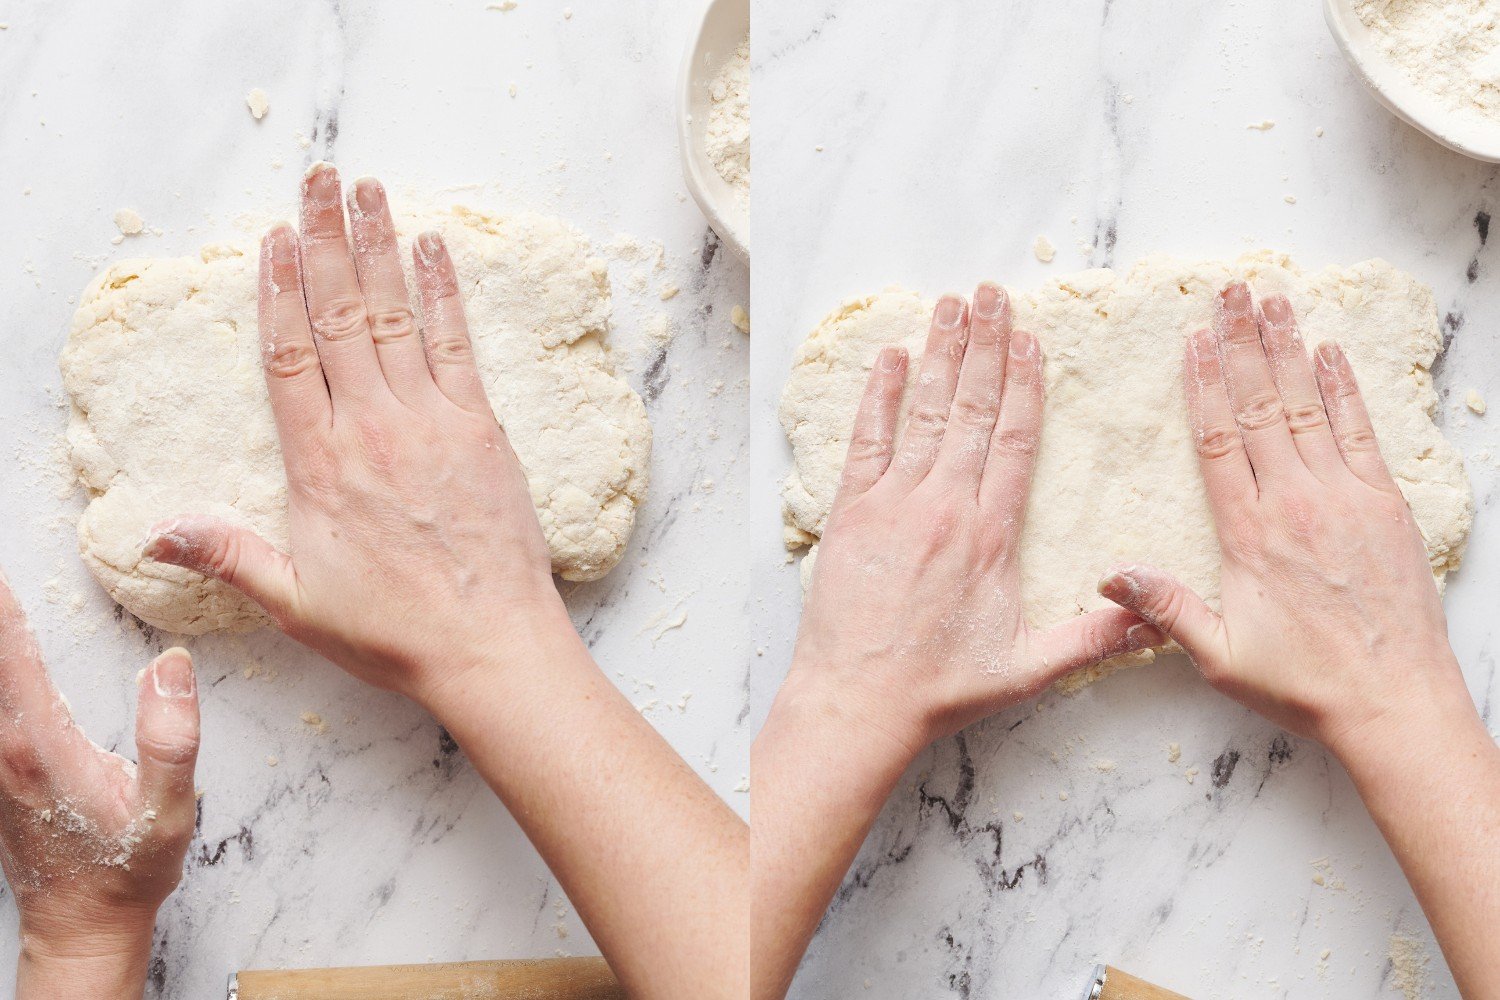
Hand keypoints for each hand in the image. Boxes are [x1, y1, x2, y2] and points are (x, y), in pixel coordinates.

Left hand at [0, 573, 198, 999]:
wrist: (81, 924)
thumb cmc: (126, 869)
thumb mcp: (167, 812)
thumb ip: (171, 737)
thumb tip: (171, 663)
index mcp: (38, 743)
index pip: (10, 651)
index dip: (2, 604)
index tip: (2, 568)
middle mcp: (0, 746)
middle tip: (0, 574)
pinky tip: (2, 651)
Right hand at [144, 164, 565, 701]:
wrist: (489, 645)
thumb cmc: (394, 631)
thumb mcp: (295, 600)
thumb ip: (227, 554)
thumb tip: (154, 532)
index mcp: (321, 464)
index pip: (288, 358)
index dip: (277, 292)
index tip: (270, 240)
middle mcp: (374, 428)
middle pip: (340, 317)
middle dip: (326, 241)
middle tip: (318, 180)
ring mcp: (432, 422)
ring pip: (396, 317)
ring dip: (380, 248)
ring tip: (367, 191)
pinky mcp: (482, 429)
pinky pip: (457, 346)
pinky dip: (444, 294)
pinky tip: (433, 248)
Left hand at [788, 283, 1161, 759]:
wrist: (858, 702)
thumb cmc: (940, 688)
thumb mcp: (1027, 668)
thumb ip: (1091, 637)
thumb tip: (1152, 619)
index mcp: (990, 536)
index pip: (1014, 442)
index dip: (1024, 386)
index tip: (1031, 341)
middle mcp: (944, 507)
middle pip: (972, 410)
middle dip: (984, 347)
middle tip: (992, 293)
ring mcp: (893, 504)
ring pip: (924, 414)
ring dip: (939, 356)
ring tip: (952, 305)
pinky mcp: (851, 513)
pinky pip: (867, 441)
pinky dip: (879, 397)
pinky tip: (891, 358)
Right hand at [1097, 282, 1462, 754]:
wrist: (1393, 702)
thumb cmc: (1302, 683)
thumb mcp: (1220, 654)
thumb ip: (1165, 608)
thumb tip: (1108, 577)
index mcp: (1250, 534)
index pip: (1219, 442)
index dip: (1202, 387)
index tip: (1191, 341)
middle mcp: (1296, 503)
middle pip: (1262, 407)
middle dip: (1243, 345)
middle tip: (1232, 293)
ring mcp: (1345, 499)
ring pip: (1309, 408)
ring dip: (1289, 351)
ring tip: (1274, 303)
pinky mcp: (1385, 506)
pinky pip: (1360, 433)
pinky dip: (1345, 390)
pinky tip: (1331, 354)